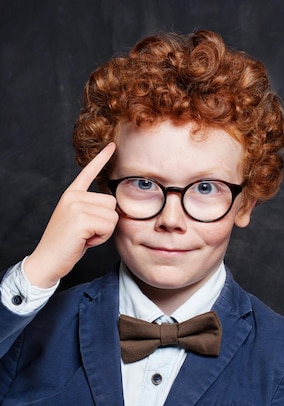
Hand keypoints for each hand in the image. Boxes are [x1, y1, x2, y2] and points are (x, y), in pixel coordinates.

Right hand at [23, 143, 118, 287]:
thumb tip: (114, 206)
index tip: (112, 145)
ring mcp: (75, 206)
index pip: (88, 172)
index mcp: (72, 194)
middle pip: (112, 202)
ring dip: (104, 231)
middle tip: (87, 232)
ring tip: (85, 236)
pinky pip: (109, 226)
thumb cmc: (67, 243)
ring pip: (113, 215)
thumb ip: (93, 209)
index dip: (102, 158)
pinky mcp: (80, 219)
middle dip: (106, 221)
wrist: (48, 260)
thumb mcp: (80, 221)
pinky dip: (101, 238)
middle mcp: (73, 196)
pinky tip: (85, 241)